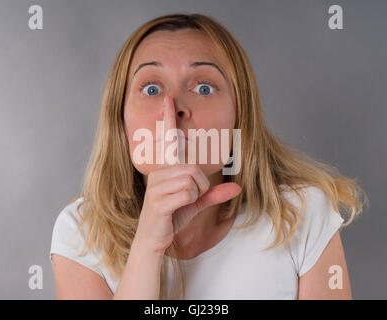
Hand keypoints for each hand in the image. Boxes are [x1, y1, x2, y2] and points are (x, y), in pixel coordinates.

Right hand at [134, 96, 241, 254]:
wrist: (154, 238)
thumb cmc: (173, 216)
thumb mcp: (196, 203)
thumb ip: (214, 193)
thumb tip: (237, 188)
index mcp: (166, 169)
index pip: (168, 141)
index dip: (169, 119)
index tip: (168, 100)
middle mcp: (159, 173)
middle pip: (194, 167)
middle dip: (201, 184)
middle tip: (192, 196)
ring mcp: (157, 186)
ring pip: (192, 179)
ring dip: (196, 193)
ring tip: (183, 203)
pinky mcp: (158, 200)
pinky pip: (188, 193)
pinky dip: (191, 201)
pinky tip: (177, 209)